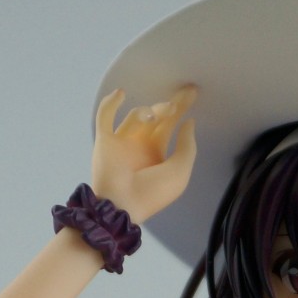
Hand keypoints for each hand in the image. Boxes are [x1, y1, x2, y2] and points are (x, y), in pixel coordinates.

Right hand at [90, 84, 197, 223]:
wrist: (124, 206)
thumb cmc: (153, 194)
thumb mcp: (180, 170)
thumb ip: (187, 146)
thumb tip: (189, 122)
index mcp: (157, 152)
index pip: (170, 124)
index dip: (181, 108)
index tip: (192, 92)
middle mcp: (140, 144)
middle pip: (156, 116)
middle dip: (171, 104)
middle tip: (185, 92)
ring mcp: (122, 142)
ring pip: (135, 115)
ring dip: (148, 111)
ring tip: (154, 116)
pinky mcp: (105, 141)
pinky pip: (105, 116)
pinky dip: (111, 103)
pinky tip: (121, 94)